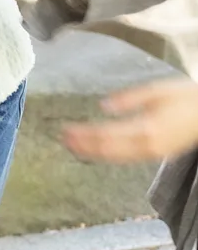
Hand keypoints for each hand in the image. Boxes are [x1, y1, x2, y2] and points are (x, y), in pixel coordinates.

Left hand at [61, 79, 197, 162]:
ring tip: (73, 147)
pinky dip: (108, 156)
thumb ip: (129, 99)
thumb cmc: (186, 97)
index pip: (107, 134)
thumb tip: (103, 106)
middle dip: (84, 146)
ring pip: (116, 158)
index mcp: (147, 128)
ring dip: (93, 153)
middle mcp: (148, 145)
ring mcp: (153, 153)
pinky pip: (127, 158)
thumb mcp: (157, 91)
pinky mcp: (157, 155)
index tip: (65, 130)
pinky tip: (97, 151)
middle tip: (62, 140)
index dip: (84, 134)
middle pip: (108, 150)